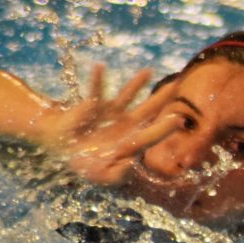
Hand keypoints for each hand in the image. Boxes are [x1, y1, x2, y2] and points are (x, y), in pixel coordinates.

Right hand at [43, 66, 182, 186]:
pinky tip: (99, 66)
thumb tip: (130, 164)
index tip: (179, 119)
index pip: (152, 134)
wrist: (65, 150)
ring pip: (127, 95)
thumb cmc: (88, 165)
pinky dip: (97, 80)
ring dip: (136, 84)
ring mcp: (111, 112)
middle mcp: (126, 124)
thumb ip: (117, 175)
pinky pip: (95, 90)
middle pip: (148, 110)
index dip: (164, 128)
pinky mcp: (94, 104)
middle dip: (162, 98)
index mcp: (132, 142)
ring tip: (149, 71)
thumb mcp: (102, 176)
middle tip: (177, 84)